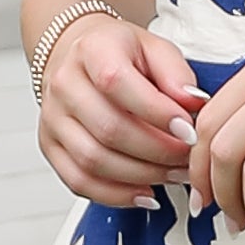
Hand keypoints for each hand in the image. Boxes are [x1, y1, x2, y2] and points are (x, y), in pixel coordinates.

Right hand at [38, 8, 202, 206]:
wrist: (78, 58)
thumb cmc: (120, 55)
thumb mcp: (155, 49)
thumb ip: (176, 74)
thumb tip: (194, 104)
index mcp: (91, 51)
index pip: (116, 83)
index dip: (156, 112)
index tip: (188, 131)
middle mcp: (64, 84)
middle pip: (108, 129)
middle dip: (157, 151)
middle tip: (188, 159)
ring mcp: (53, 119)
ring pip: (94, 160)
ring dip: (142, 175)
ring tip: (173, 175)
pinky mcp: (50, 146)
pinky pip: (79, 182)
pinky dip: (116, 195)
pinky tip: (145, 193)